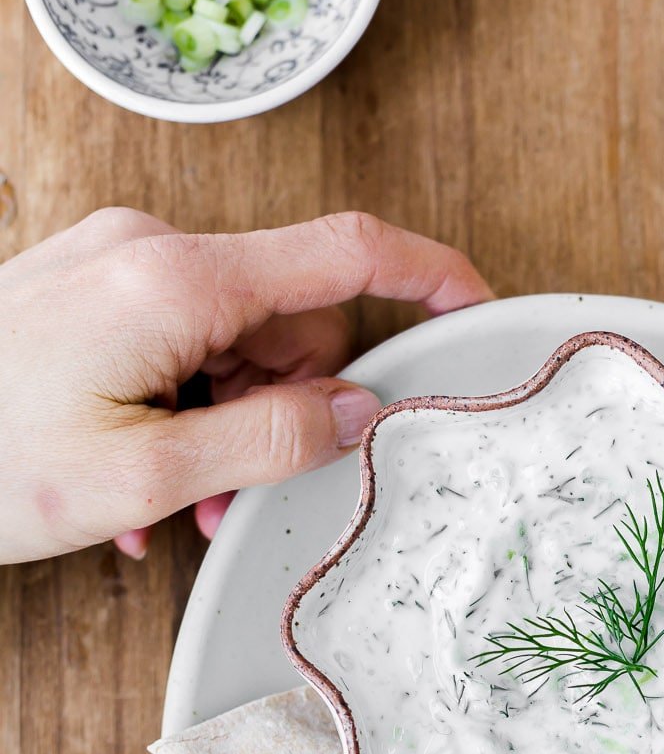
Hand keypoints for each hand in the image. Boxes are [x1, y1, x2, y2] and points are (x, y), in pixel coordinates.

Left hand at [0, 207, 490, 562]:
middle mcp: (150, 249)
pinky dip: (184, 411)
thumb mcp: (146, 479)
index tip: (483, 309)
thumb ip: (270, 443)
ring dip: (230, 426)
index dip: (431, 275)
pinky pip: (179, 341)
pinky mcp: (91, 288)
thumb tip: (358, 417)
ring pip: (234, 341)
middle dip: (288, 409)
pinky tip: (141, 481)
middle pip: (290, 318)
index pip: (346, 251)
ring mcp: (115, 262)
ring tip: (174, 504)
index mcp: (177, 279)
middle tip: (239, 494)